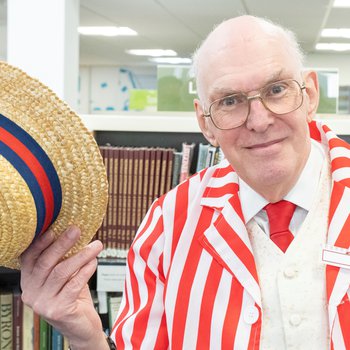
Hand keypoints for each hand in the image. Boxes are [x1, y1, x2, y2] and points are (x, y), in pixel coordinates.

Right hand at [20, 226, 108, 349]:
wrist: (80, 326)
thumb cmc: (73, 295)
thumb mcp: (65, 275)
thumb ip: (64, 259)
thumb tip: (75, 232)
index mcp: (29, 280)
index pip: (29, 258)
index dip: (41, 242)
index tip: (55, 228)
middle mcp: (31, 292)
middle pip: (45, 262)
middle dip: (62, 243)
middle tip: (77, 230)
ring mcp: (43, 303)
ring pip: (61, 272)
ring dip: (81, 255)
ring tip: (96, 245)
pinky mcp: (58, 310)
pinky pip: (74, 285)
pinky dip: (86, 270)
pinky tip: (94, 262)